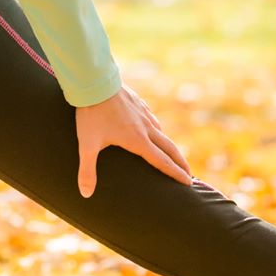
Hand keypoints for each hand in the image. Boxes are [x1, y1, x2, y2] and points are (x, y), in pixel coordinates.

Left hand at [73, 86, 195, 197]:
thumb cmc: (91, 114)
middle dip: (181, 163)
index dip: (176, 173)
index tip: (188, 182)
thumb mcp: (87, 144)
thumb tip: (86, 194)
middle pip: (169, 148)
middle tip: (189, 174)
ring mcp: (143, 113)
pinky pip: (152, 119)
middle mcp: (146, 127)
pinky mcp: (138, 103)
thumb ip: (87, 170)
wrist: (94, 81)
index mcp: (138, 140)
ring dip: (169, 146)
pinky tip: (153, 128)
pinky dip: (157, 128)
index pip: (162, 161)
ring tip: (170, 154)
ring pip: (161, 132)